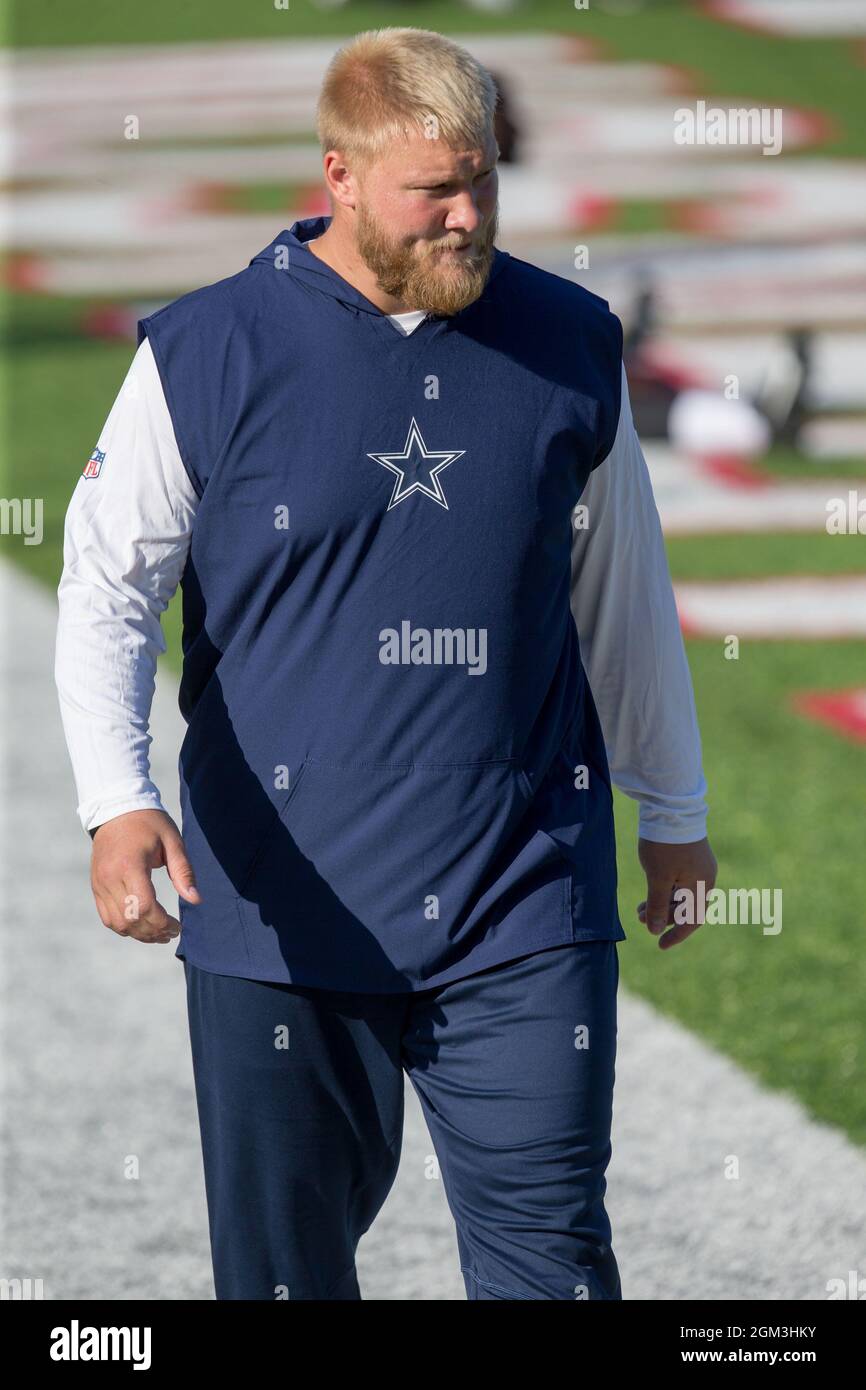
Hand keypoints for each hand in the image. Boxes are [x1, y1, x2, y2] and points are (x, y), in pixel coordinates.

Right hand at [90, 809, 200, 944]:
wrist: (116, 809)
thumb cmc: (149, 823)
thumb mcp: (172, 841)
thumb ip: (184, 872)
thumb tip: (196, 900)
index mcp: (130, 865)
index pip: (144, 907)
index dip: (162, 923)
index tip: (177, 925)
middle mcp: (110, 878)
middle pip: (130, 920)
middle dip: (154, 932)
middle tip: (172, 932)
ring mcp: (100, 884)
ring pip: (117, 924)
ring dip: (139, 934)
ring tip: (159, 933)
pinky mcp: (96, 886)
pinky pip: (107, 917)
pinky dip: (124, 927)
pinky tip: (142, 926)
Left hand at [637, 836, 717, 949]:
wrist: (670, 807)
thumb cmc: (666, 845)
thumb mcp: (658, 878)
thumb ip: (656, 906)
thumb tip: (654, 930)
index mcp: (702, 885)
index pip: (692, 919)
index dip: (676, 934)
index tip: (660, 945)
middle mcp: (704, 878)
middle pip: (685, 907)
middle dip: (662, 916)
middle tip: (639, 919)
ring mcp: (697, 867)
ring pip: (679, 894)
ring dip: (659, 903)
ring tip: (638, 910)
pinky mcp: (688, 857)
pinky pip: (678, 882)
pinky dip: (663, 890)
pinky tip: (646, 895)